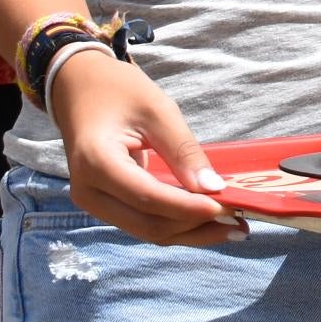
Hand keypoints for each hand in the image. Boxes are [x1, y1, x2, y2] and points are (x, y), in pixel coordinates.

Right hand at [51, 51, 242, 245]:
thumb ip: (183, 150)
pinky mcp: (106, 204)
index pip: (148, 198)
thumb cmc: (118, 92)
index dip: (188, 207)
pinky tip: (208, 221)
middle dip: (195, 227)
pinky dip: (177, 223)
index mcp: (96, 163)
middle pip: (148, 225)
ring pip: (147, 230)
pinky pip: (144, 221)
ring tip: (233, 227)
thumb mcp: (157, 111)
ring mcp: (94, 202)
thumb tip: (213, 188)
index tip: (227, 207)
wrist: (79, 89)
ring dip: (190, 232)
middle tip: (241, 223)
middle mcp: (89, 192)